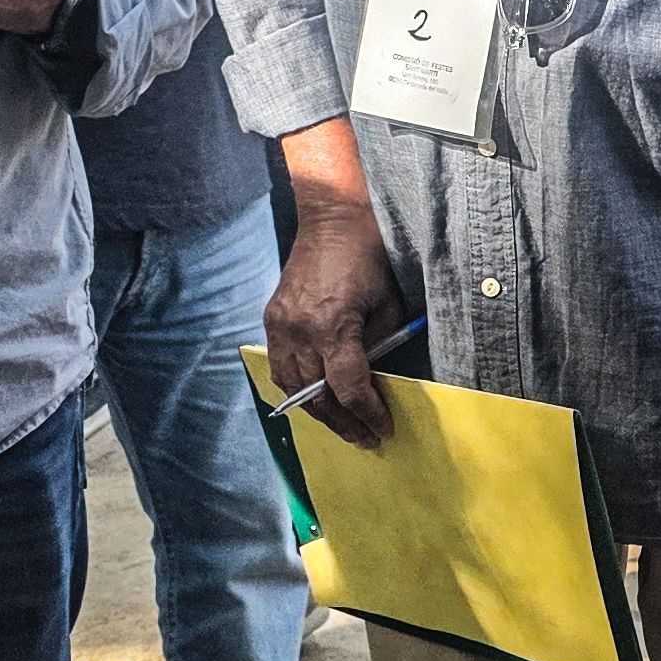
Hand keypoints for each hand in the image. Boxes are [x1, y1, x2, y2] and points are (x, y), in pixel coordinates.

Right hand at [262, 193, 406, 447]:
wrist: (332, 220)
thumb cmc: (369, 258)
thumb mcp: (388, 305)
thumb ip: (379, 347)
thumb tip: (373, 382)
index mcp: (332, 326)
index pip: (348, 387)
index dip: (367, 413)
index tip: (382, 430)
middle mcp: (300, 331)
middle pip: (319, 396)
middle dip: (345, 423)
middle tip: (366, 440)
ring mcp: (280, 327)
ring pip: (294, 388)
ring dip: (320, 413)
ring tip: (344, 428)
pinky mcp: (272, 320)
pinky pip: (280, 368)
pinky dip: (297, 390)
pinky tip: (315, 401)